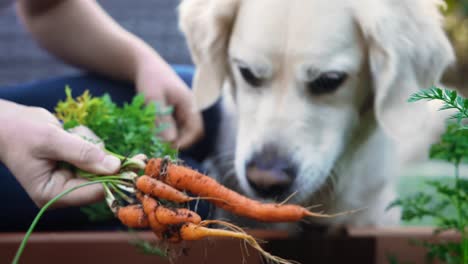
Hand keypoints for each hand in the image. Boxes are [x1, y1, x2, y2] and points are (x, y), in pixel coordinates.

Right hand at [0, 100, 120, 207]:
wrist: (6, 123)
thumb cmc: (21, 132)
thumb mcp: (51, 140)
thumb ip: (83, 153)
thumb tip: (115, 166)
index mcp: (52, 194)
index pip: (93, 192)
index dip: (116, 179)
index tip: (137, 164)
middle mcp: (63, 191)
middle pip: (101, 181)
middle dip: (107, 161)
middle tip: (120, 150)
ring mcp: (69, 179)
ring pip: (100, 167)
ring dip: (95, 148)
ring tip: (72, 134)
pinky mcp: (74, 167)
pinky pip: (95, 156)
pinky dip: (90, 143)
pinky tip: (73, 133)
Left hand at [135, 55, 203, 148]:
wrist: (145, 65)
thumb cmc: (150, 79)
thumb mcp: (153, 98)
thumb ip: (162, 119)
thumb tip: (170, 141)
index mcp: (189, 104)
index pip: (196, 130)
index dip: (185, 142)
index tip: (169, 148)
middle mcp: (190, 109)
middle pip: (191, 133)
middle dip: (178, 142)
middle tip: (160, 147)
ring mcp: (183, 110)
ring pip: (182, 131)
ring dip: (171, 138)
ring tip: (155, 140)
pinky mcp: (175, 112)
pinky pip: (175, 127)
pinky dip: (166, 132)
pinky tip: (154, 132)